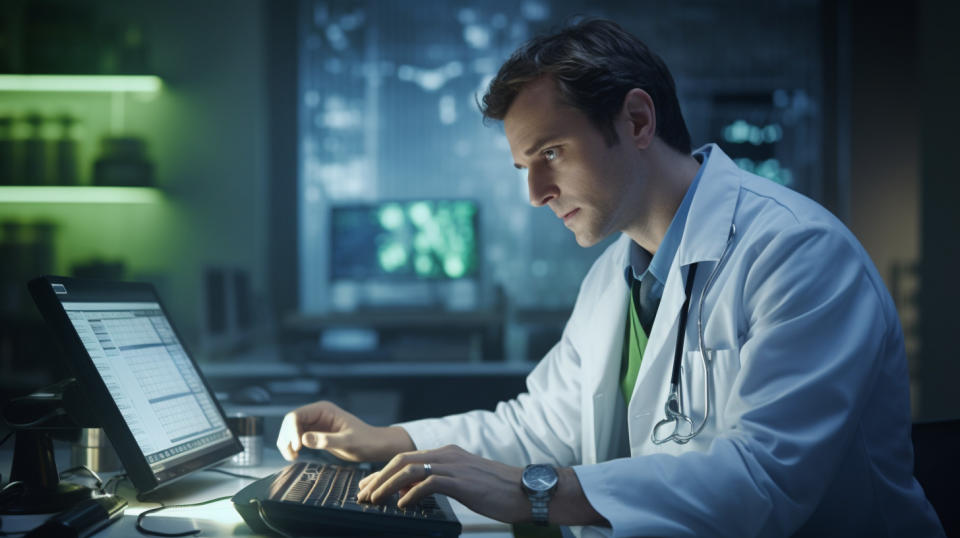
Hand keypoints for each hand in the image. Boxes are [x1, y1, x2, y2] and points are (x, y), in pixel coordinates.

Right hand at [276, 400, 414, 461]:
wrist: (374, 446)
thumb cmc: (365, 441)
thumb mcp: (348, 442)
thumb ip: (327, 440)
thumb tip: (304, 439)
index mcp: (323, 409)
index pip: (297, 416)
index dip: (291, 431)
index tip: (297, 447)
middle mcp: (317, 414)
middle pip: (290, 422)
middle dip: (286, 438)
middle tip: (292, 455)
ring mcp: (315, 423)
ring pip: (290, 430)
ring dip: (286, 443)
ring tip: (293, 458)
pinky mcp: (315, 434)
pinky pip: (296, 438)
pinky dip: (292, 447)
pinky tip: (296, 456)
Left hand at [356, 444, 529, 523]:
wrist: (527, 491)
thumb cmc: (499, 491)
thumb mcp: (464, 483)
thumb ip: (440, 483)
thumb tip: (412, 492)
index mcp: (448, 453)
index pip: (407, 458)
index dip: (384, 473)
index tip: (369, 487)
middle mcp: (448, 455)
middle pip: (402, 460)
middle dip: (378, 478)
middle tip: (364, 495)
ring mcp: (454, 466)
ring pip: (409, 469)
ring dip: (387, 485)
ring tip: (376, 501)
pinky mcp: (461, 481)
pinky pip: (427, 483)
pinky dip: (410, 494)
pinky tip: (403, 506)